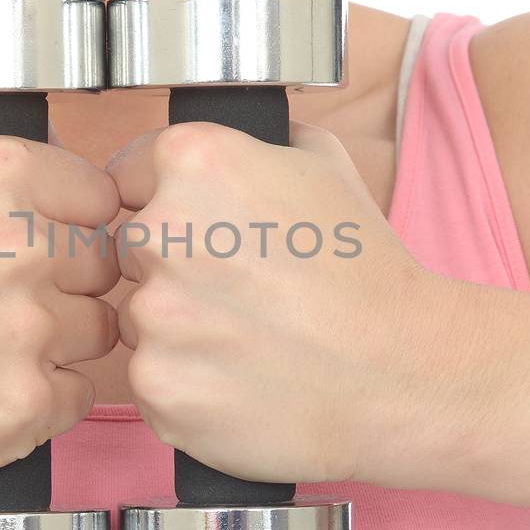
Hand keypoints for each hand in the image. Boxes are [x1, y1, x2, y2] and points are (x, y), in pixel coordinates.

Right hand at [0, 131, 120, 489]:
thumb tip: (67, 164)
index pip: (101, 198)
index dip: (71, 225)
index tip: (38, 246)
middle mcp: (21, 243)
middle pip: (104, 266)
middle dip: (67, 284)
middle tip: (2, 303)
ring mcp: (28, 328)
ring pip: (100, 331)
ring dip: (60, 343)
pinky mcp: (25, 402)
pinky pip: (78, 395)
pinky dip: (44, 399)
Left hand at [106, 119, 498, 488]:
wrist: (401, 373)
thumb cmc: (368, 272)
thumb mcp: (323, 164)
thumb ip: (254, 145)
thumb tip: (227, 143)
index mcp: (194, 163)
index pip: (127, 175)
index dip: (163, 202)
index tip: (198, 231)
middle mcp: (160, 232)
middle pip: (134, 250)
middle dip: (174, 268)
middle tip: (240, 291)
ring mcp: (153, 315)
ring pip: (140, 319)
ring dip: (179, 329)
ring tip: (248, 339)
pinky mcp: (156, 386)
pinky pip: (153, 380)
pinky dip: (188, 384)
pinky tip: (241, 380)